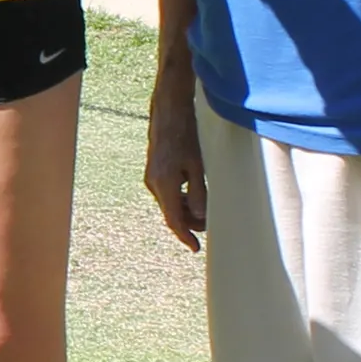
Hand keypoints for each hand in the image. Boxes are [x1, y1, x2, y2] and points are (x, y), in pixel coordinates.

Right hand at [143, 72, 207, 252]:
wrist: (168, 113)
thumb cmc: (186, 136)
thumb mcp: (198, 167)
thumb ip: (199, 194)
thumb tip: (201, 217)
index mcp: (164, 184)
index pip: (174, 220)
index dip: (185, 236)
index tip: (196, 248)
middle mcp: (153, 184)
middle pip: (171, 214)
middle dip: (189, 223)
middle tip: (209, 226)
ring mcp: (151, 178)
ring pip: (169, 204)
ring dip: (185, 211)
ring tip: (204, 209)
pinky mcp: (153, 172)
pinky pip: (166, 194)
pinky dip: (179, 199)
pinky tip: (193, 194)